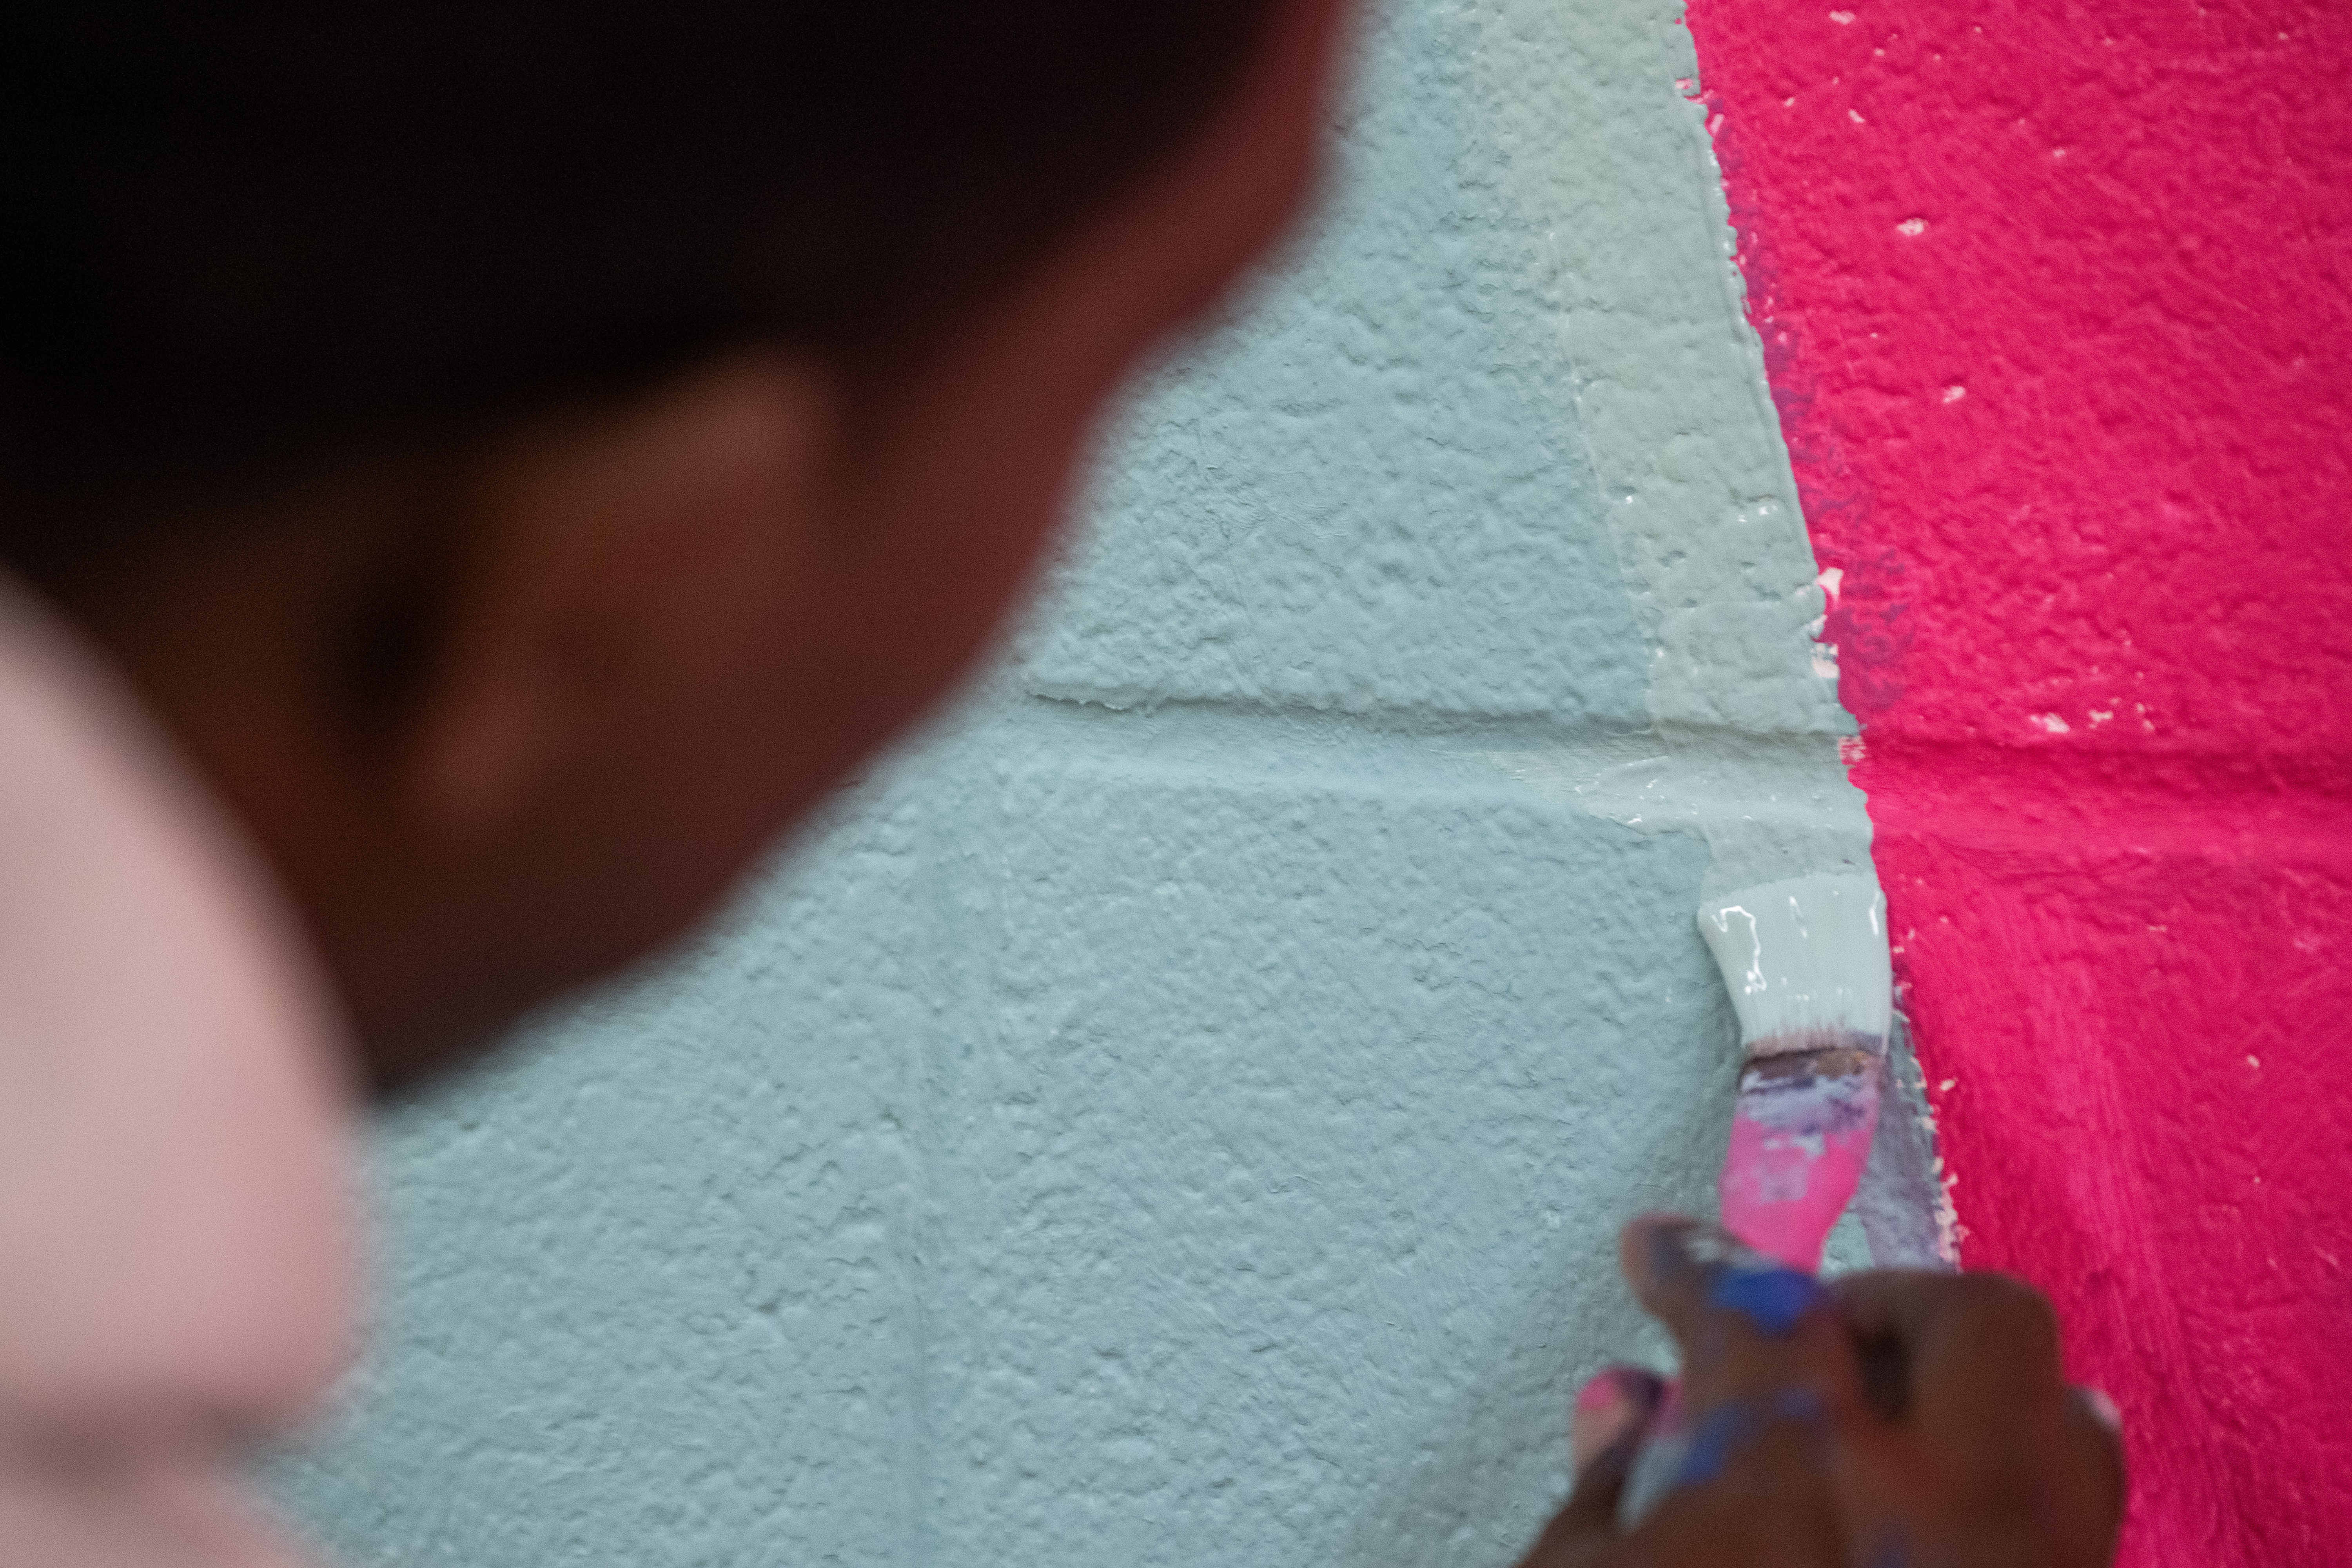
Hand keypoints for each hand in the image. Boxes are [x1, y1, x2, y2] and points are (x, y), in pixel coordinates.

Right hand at [1520, 1216, 2124, 1566]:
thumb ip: (1606, 1489)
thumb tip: (1631, 1408)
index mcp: (1798, 1466)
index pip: (1751, 1308)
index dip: (1695, 1265)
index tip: (1669, 1250)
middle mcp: (1942, 1505)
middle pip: (1972, 1320)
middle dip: (1885, 1301)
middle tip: (1810, 1327)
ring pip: (2069, 1419)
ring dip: (1983, 1397)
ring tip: (1902, 1417)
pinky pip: (2078, 1521)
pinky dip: (2013, 1492)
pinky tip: (1939, 1517)